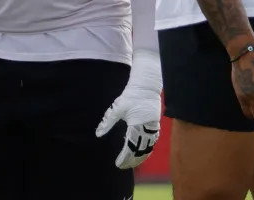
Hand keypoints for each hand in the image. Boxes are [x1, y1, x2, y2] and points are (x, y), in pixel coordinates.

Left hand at [96, 49, 162, 168]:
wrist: (146, 86)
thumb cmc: (130, 96)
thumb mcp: (117, 108)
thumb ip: (108, 122)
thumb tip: (98, 133)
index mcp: (137, 125)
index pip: (131, 146)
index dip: (125, 157)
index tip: (118, 164)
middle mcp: (147, 128)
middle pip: (141, 150)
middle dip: (133, 160)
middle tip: (124, 166)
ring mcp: (153, 127)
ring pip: (148, 147)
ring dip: (141, 156)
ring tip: (132, 163)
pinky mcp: (155, 124)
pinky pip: (153, 141)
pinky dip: (147, 148)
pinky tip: (141, 152)